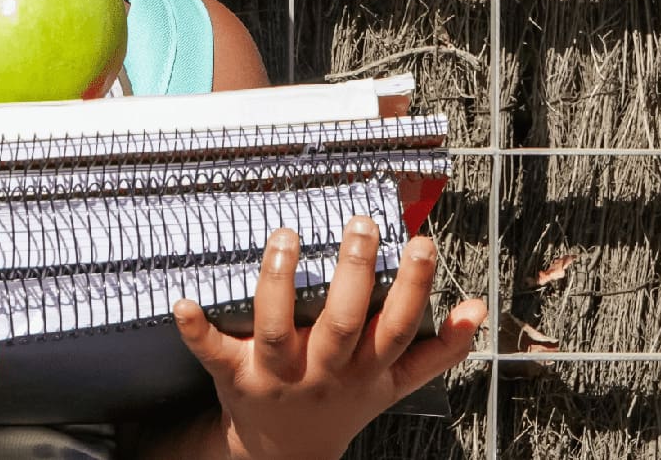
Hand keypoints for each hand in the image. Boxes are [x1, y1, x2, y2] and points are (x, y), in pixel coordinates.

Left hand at [172, 217, 485, 459]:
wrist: (285, 452)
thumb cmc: (343, 402)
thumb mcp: (394, 383)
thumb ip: (438, 349)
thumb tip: (477, 309)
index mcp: (366, 369)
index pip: (396, 326)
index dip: (412, 288)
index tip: (422, 243)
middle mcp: (324, 372)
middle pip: (341, 324)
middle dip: (353, 275)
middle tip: (361, 223)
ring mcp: (276, 376)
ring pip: (278, 331)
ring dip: (280, 284)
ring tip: (286, 235)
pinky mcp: (233, 377)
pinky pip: (212, 354)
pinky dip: (196, 330)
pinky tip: (183, 301)